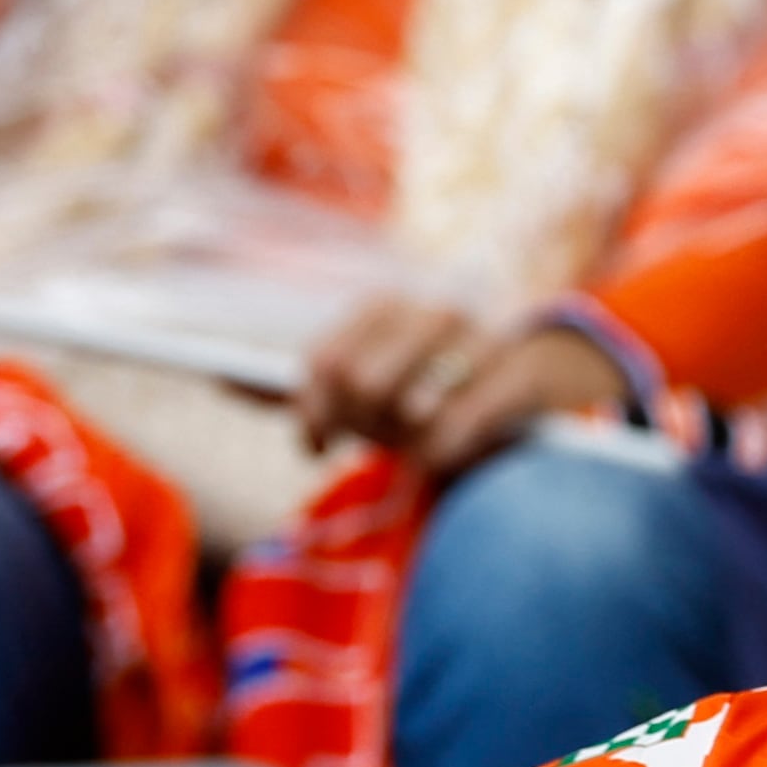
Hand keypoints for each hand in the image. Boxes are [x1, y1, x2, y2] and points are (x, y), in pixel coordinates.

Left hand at [298, 300, 630, 476]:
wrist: (547, 383)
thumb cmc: (436, 390)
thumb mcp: (372, 383)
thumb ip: (304, 387)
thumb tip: (219, 379)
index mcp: (389, 308)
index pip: (327, 360)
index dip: (312, 408)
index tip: (315, 444)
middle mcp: (431, 314)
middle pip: (359, 382)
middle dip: (362, 426)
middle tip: (380, 443)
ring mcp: (478, 342)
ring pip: (408, 407)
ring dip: (407, 441)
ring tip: (419, 446)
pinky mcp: (520, 376)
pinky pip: (458, 427)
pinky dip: (444, 451)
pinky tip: (448, 457)